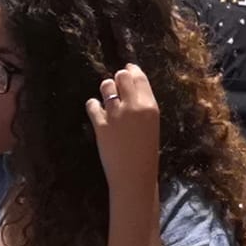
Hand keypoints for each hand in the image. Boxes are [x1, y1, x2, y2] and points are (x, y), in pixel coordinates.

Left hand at [87, 64, 162, 198]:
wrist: (134, 176)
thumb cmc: (147, 152)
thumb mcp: (152, 124)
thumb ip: (143, 106)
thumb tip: (132, 89)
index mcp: (150, 106)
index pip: (139, 77)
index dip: (131, 70)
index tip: (127, 69)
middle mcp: (133, 106)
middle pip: (121, 77)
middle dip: (118, 78)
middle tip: (116, 85)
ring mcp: (115, 114)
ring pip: (106, 86)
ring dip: (105, 89)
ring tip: (106, 98)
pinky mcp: (100, 124)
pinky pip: (92, 104)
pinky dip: (93, 105)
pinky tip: (96, 110)